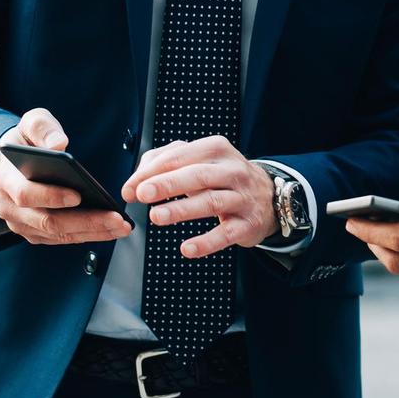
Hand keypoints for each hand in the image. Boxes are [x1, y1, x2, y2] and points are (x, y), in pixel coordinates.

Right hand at [0, 108, 132, 245]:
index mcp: (6, 179)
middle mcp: (10, 207)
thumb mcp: (31, 124)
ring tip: (120, 225)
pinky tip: (110, 229)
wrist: (12, 164)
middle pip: (47, 221)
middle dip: (84, 221)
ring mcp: (22, 223)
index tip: (78, 195)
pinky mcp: (35, 232)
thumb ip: (42, 128)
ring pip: (58, 234)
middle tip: (115, 218)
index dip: (51, 197)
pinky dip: (88, 235)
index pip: (25, 194)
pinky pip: (62, 238)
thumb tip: (58, 144)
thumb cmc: (25, 143)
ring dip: (92, 232)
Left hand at [121, 136, 276, 258]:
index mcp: (216, 149)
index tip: (130, 188)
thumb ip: (165, 161)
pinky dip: (206, 242)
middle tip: (142, 194)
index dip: (152, 172)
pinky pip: (225, 234)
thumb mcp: (199, 159)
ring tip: (157, 217)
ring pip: (211, 202)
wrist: (268, 196)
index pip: (180, 156)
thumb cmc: (223, 176)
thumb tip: (137, 179)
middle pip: (197, 175)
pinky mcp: (247, 224)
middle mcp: (232, 170)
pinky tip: (187, 248)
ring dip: (182, 209)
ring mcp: (242, 197)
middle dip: (168, 184)